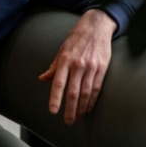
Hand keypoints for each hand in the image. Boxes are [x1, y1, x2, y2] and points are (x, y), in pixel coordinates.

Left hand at [39, 9, 116, 124]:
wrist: (97, 25)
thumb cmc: (77, 38)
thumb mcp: (62, 49)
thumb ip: (54, 66)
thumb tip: (43, 79)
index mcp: (65, 59)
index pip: (59, 83)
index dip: (56, 98)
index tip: (53, 111)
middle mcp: (78, 64)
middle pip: (73, 92)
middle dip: (70, 109)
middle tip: (68, 121)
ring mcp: (91, 67)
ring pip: (86, 93)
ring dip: (82, 108)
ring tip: (78, 117)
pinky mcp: (102, 68)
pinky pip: (97, 88)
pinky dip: (92, 100)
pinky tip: (89, 107)